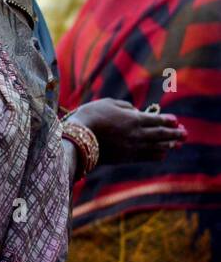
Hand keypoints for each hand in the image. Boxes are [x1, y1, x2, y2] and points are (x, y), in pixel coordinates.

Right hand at [66, 99, 185, 164]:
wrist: (77, 138)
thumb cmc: (90, 116)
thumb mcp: (107, 103)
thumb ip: (125, 106)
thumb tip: (135, 111)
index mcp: (134, 119)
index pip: (156, 120)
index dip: (167, 121)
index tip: (176, 121)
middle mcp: (137, 134)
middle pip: (161, 134)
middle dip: (175, 134)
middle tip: (185, 134)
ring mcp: (132, 147)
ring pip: (157, 147)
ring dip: (169, 145)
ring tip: (177, 145)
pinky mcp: (126, 158)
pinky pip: (146, 157)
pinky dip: (157, 155)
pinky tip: (162, 154)